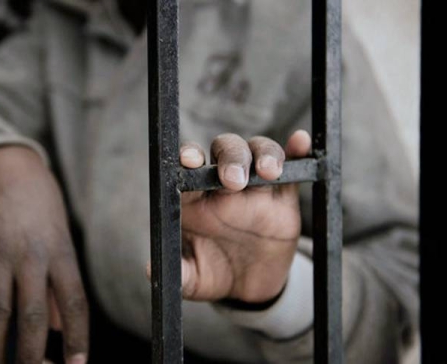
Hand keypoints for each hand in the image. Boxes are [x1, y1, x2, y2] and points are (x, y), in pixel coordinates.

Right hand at [0, 146, 87, 363]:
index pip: (74, 303)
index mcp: (61, 252)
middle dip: (35, 355)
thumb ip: (61, 283)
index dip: (77, 338)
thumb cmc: (40, 204)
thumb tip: (63, 327)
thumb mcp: (60, 237)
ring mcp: (1, 255)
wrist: (6, 165)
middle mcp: (33, 256)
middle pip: (35, 315)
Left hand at [178, 130, 310, 302]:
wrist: (250, 287)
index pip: (190, 168)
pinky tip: (301, 141)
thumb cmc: (213, 274)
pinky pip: (293, 167)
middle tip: (234, 181)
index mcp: (196, 199)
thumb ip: (177, 272)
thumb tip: (151, 270)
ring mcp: (256, 187)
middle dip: (230, 157)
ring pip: (259, 152)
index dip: (188, 158)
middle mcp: (223, 186)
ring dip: (264, 154)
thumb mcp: (194, 279)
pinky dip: (296, 151)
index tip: (189, 161)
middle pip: (226, 150)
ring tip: (269, 171)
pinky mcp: (283, 196)